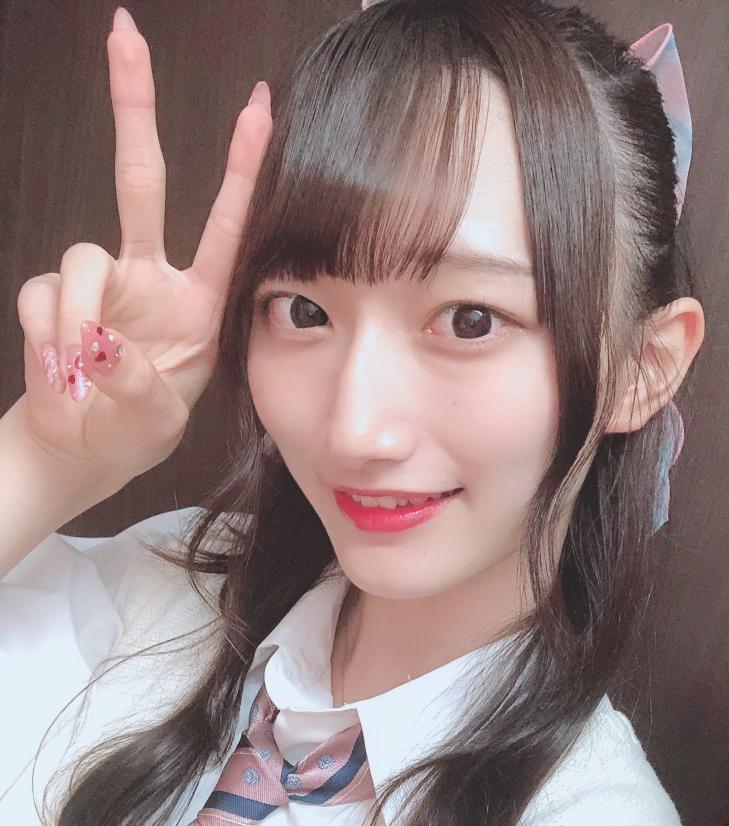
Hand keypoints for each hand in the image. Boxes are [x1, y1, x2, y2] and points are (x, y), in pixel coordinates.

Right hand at [14, 7, 271, 483]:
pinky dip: (45, 337)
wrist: (83, 452)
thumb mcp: (159, 420)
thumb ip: (139, 384)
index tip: (260, 104)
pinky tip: (61, 373)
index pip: (226, 225)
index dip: (242, 167)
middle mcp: (150, 278)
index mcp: (199, 301)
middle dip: (134, 106)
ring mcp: (100, 285)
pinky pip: (39, 295)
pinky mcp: (52, 299)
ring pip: (79, 257)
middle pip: (141, 179)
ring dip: (78, 316)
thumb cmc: (137, 431)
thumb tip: (98, 342)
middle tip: (124, 32)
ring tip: (82, 372)